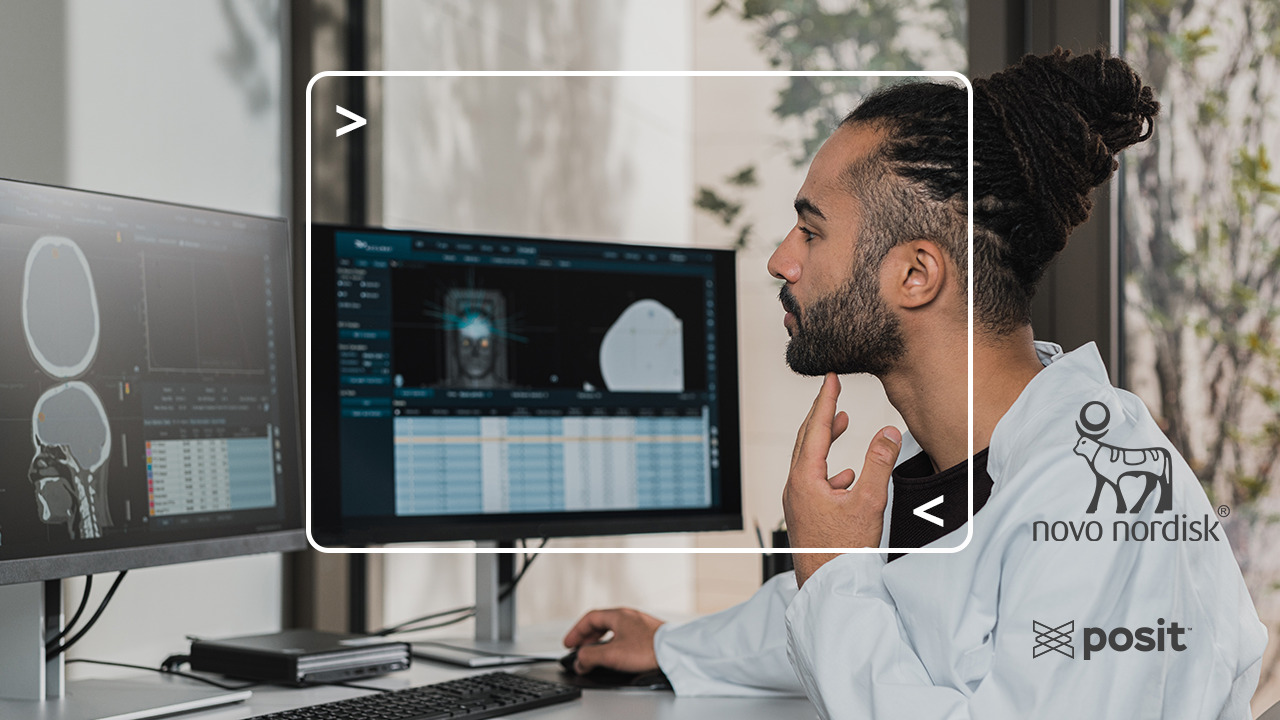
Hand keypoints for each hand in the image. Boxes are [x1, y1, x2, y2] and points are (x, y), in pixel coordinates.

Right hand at [561, 608, 664, 673]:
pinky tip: (617, 656)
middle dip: (587, 637)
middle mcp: (630, 616)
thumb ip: (590, 657)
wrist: (675, 653)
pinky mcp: (650, 635)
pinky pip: (626, 637)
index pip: (590, 618)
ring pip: (615, 630)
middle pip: (602, 623)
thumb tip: (579, 660)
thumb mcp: (611, 655)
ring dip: (601, 642)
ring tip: (596, 655)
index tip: (569, 644)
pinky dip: (615, 645)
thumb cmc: (648, 649)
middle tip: (579, 650)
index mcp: (619, 615)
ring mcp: (641, 624)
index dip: (576, 631)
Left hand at [782, 373, 901, 586]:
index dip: (825, 401)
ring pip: (809, 461)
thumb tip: (887, 431)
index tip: (830, 378)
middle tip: (833, 394)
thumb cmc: (844, 551)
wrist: (828, 589)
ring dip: (825, 441)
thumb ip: (879, 463)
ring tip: (841, 425)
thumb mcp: (868, 502)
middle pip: (805, 441)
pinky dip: (829, 470)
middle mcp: (795, 488)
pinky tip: (846, 476)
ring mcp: (797, 503)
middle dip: (821, 416)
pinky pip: (814, 483)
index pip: (814, 429)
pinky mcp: (805, 516)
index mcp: (804, 479)